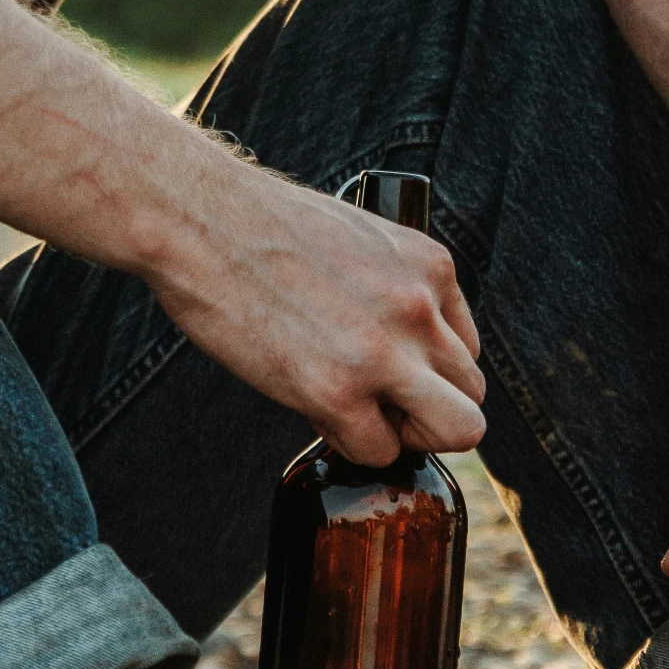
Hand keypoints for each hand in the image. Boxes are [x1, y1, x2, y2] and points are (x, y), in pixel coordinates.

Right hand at [157, 158, 486, 464]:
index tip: (378, 362)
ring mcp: (384, 353)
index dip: (423, 367)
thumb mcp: (354, 240)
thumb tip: (393, 348)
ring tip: (356, 412)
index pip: (464, 347)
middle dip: (424, 407)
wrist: (196, 217)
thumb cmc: (256, 226)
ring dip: (405, 433)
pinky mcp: (337, 392)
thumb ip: (391, 288)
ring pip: (458, 430)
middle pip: (471, 393)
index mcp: (429, 265)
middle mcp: (420, 309)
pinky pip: (378, 451)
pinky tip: (309, 403)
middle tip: (372, 399)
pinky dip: (347, 441)